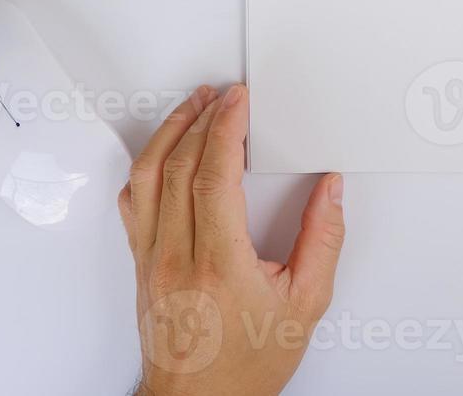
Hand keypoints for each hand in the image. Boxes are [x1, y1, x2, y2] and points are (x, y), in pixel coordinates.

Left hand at [120, 84, 345, 395]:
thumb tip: (329, 190)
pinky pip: (132, 202)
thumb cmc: (245, 365)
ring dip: (170, 133)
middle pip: (179, 167)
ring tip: (192, 108)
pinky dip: (147, 167)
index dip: (227, 129)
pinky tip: (162, 153)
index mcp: (219, 265)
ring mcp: (151, 259)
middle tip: (223, 96)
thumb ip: (323, 241)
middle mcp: (176, 258)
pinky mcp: (140, 264)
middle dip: (202, 119)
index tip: (239, 102)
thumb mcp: (305, 305)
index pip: (214, 176)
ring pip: (146, 178)